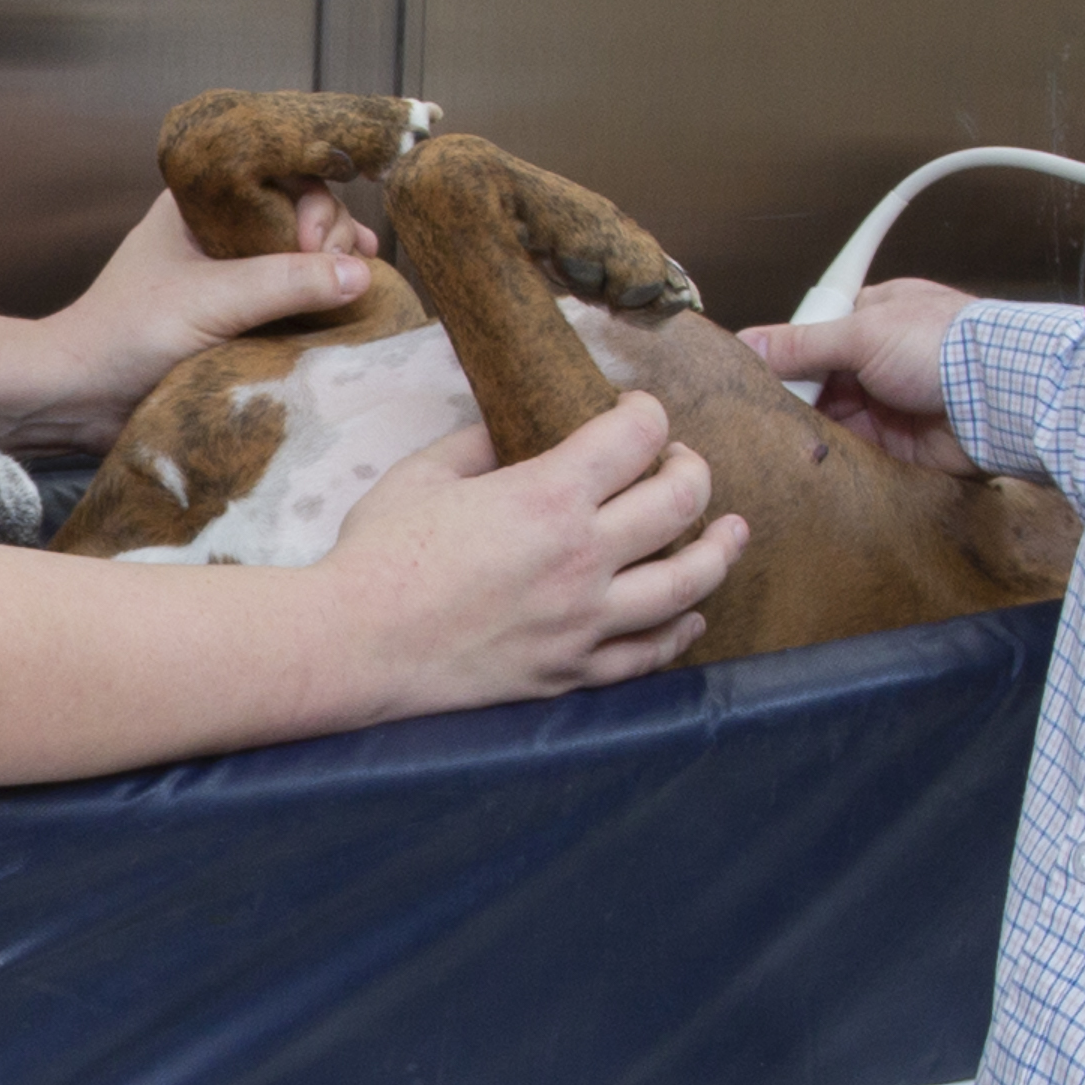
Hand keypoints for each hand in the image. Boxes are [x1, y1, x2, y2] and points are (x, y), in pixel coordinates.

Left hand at [28, 184, 384, 438]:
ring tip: (356, 289)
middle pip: (301, 216)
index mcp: (202, 205)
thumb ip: (283, 283)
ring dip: (332, 271)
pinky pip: (292, 303)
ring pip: (301, 260)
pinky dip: (321, 305)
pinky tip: (348, 310)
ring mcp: (232, 277)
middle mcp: (221, 234)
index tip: (317, 246)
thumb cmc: (125, 335)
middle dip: (332, 238)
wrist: (79, 397)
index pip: (281, 178)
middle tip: (341, 273)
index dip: (313, 205)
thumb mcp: (210, 301)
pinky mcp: (239, 320)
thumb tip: (360, 274)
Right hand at [329, 397, 742, 706]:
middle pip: (680, 503)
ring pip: (687, 583)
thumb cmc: (376, 556)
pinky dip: (680, 630)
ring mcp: (583, 622)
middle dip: (693, 471)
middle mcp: (582, 559)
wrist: (351, 645)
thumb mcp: (423, 474)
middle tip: (684, 464)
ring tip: (733, 533)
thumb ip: (480, 444)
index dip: (649, 412)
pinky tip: (692, 614)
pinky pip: (648, 653)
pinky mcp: (570, 672)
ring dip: (719, 551)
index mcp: (548, 496)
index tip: (640, 412)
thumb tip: (512, 429)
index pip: (638, 437)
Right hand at [741, 281, 981, 476]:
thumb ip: (802, 343)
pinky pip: (856, 451)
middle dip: (794, 394)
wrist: (998, 396)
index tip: (754, 371)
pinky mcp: (900, 443)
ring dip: (809, 426)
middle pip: (821, 379)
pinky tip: (802, 461)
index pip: (817, 333)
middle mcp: (882, 358)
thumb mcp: (861, 331)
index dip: (786, 353)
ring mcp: (891, 402)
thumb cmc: (942, 346)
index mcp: (876, 316)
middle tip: (756, 413)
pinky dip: (832, 455)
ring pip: (835, 417)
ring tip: (768, 441)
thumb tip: (749, 340)